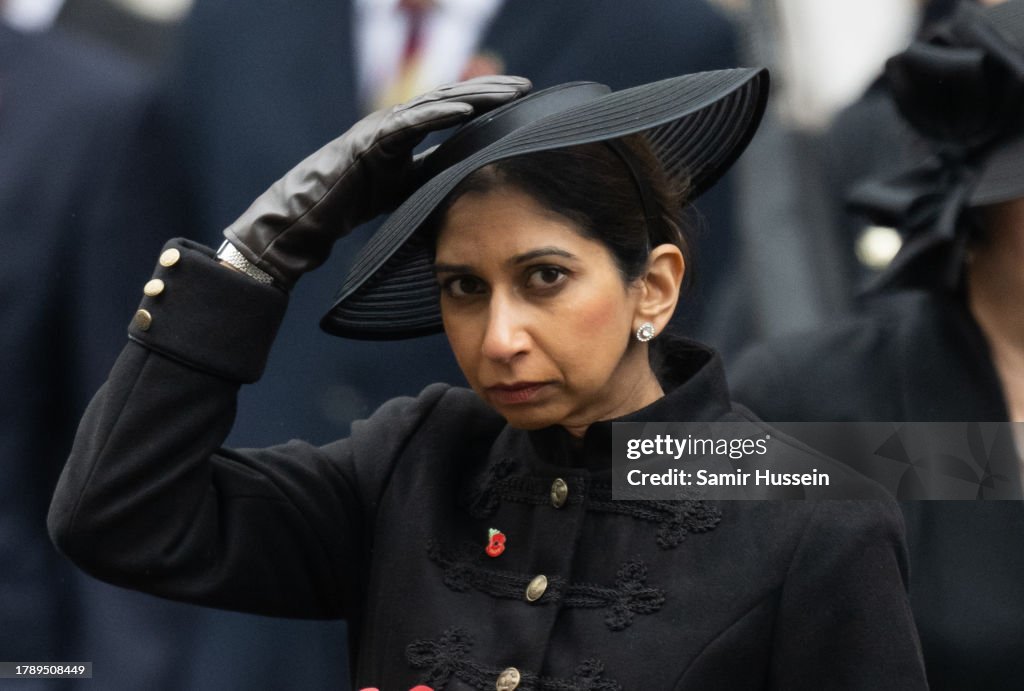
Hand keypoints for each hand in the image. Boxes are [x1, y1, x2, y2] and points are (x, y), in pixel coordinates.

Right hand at [223, 75, 531, 288]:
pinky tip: (465, 111)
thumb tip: (467, 171)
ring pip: (436, 103)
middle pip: (452, 98)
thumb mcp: (407, 183)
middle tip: (526, 87)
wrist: (313, 214)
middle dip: (489, 91)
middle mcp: (397, 120)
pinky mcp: (370, 140)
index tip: (521, 101)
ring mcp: (383, 126)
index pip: (455, 108)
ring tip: (506, 94)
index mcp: (407, 128)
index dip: (487, 102)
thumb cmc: (355, 198)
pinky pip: (410, 123)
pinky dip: (438, 115)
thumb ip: (432, 169)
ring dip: (473, 97)